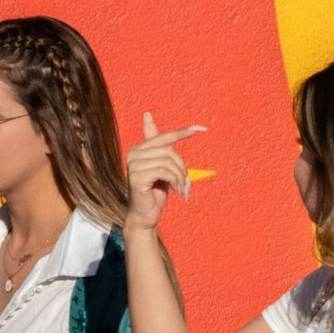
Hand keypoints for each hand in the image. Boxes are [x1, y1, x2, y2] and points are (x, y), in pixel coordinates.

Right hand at [125, 114, 206, 232]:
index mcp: (138, 149)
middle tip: (186, 183)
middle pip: (168, 150)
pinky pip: (163, 171)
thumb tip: (147, 115)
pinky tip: (176, 191)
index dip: (182, 132)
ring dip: (180, 176)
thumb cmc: (154, 192)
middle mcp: (132, 154)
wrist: (145, 216)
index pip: (164, 137)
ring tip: (182, 189)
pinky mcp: (135, 177)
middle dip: (182, 167)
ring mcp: (132, 165)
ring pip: (167, 161)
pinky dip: (175, 181)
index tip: (201, 128)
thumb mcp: (161, 167)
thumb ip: (158, 146)